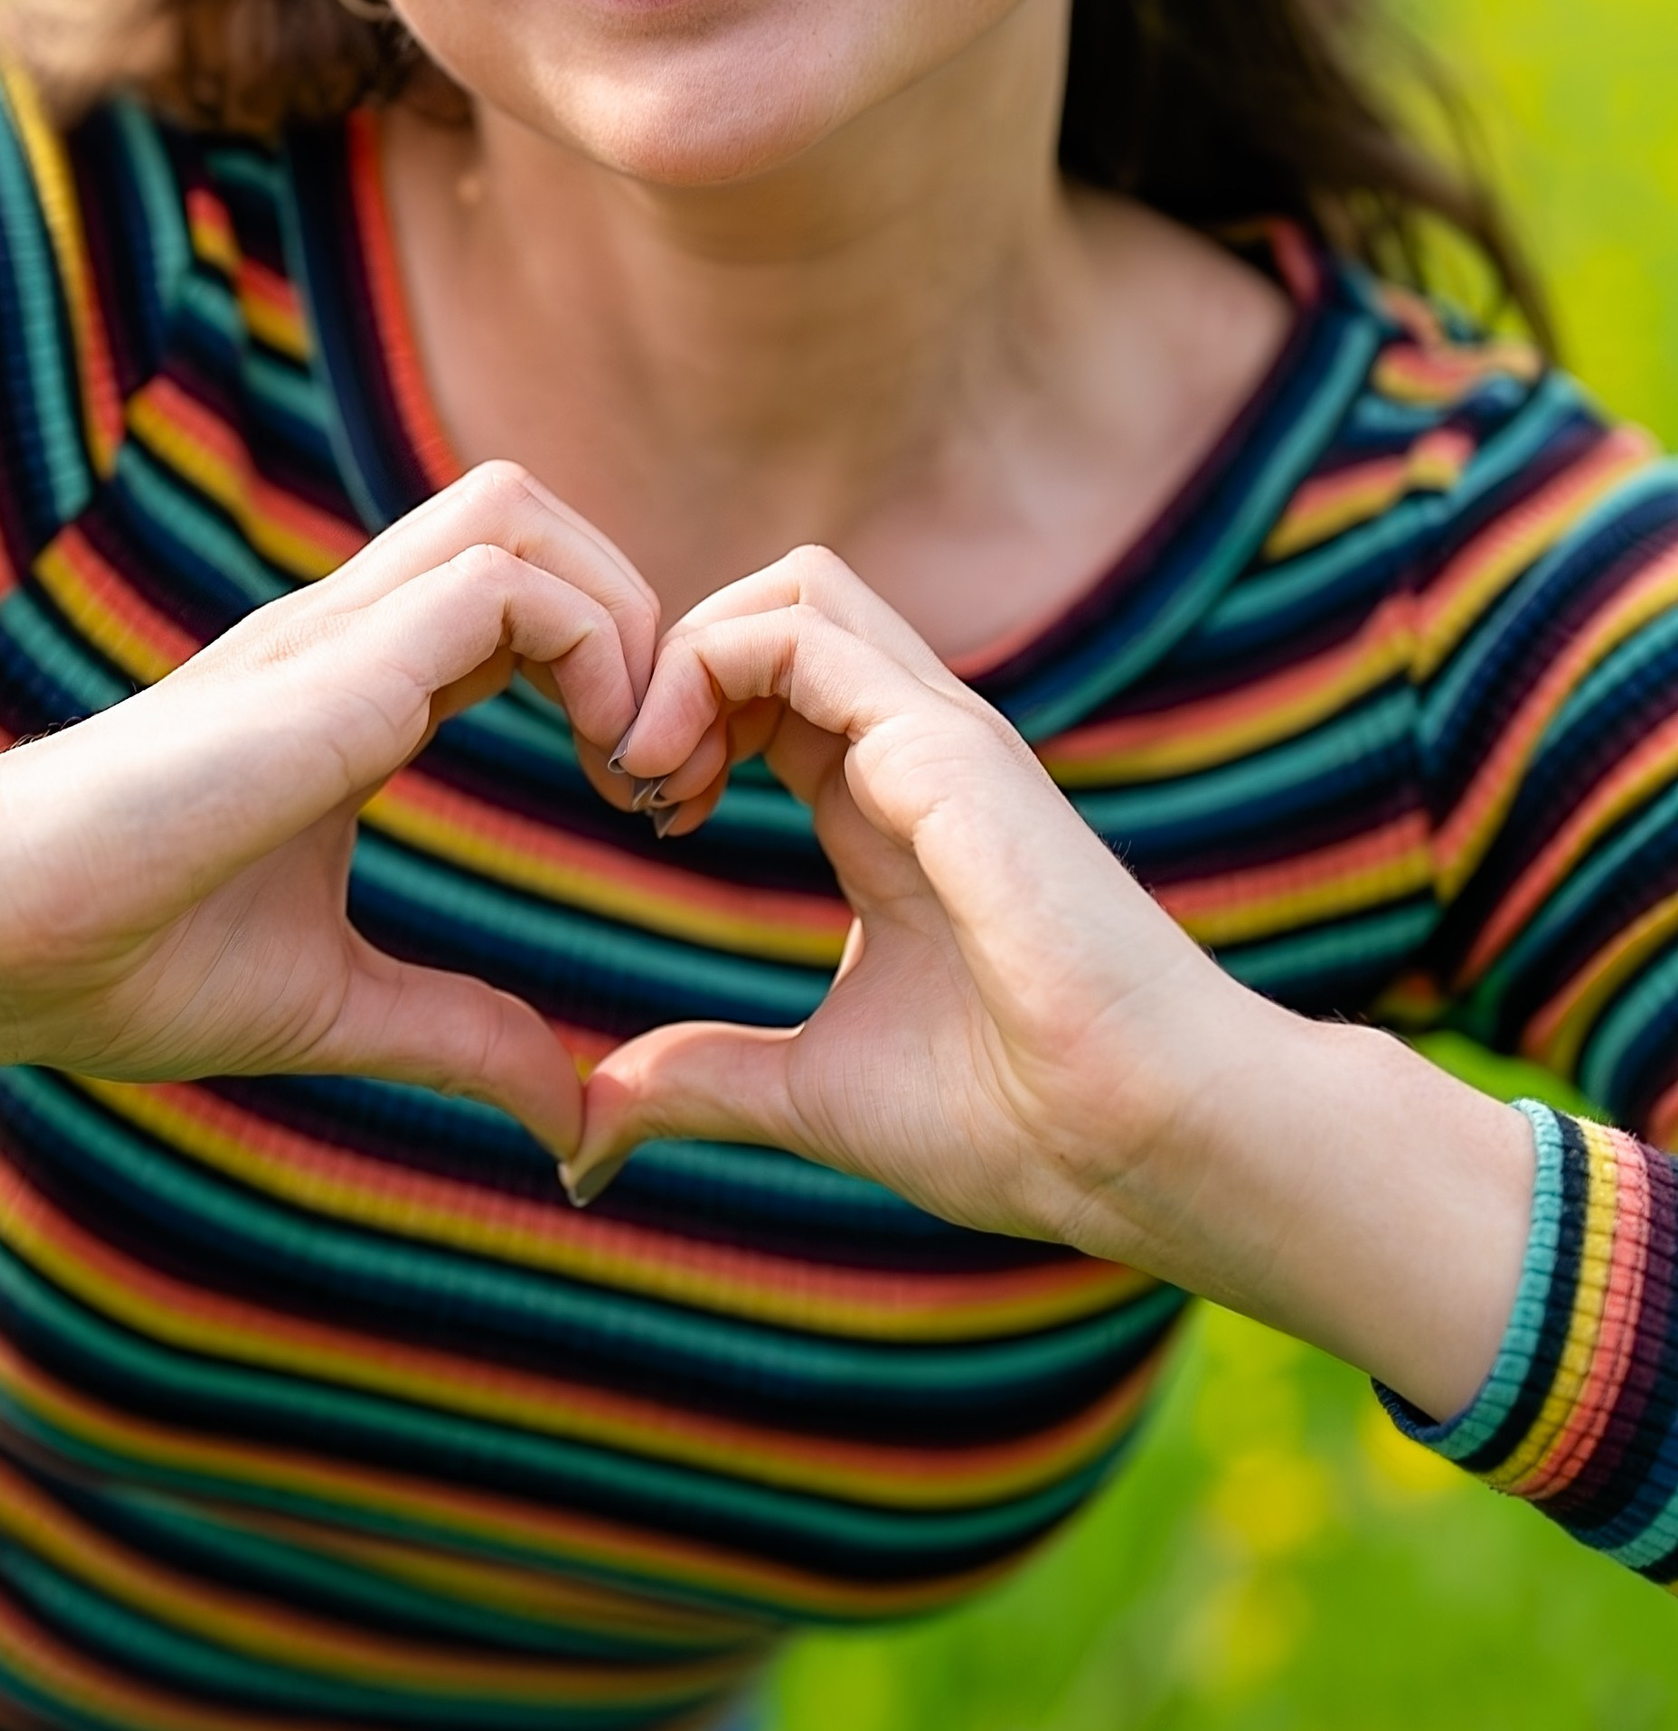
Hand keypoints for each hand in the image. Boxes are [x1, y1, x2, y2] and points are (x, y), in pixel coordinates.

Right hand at [0, 463, 659, 1154]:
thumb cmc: (116, 962)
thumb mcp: (334, 1006)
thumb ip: (456, 1038)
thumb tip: (570, 1118)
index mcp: (351, 693)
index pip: (516, 600)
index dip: (613, 672)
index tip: (647, 807)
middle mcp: (346, 637)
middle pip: (528, 514)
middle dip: (638, 612)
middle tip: (661, 771)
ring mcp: (331, 635)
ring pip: (518, 507)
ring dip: (620, 615)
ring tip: (633, 763)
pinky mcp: (326, 665)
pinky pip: (500, 583)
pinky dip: (591, 651)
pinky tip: (597, 771)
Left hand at [562, 544, 1532, 1420]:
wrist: (1139, 1142)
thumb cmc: (1015, 1121)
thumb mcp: (811, 1092)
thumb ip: (701, 1080)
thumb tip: (592, 1126)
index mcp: (886, 805)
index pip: (767, 682)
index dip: (677, 715)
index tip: (639, 811)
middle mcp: (916, 750)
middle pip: (779, 603)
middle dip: (673, 661)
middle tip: (628, 778)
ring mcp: (940, 736)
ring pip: (795, 587)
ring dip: (687, 655)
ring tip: (646, 770)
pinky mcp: (949, 746)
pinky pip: (808, 631)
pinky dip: (710, 669)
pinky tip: (676, 778)